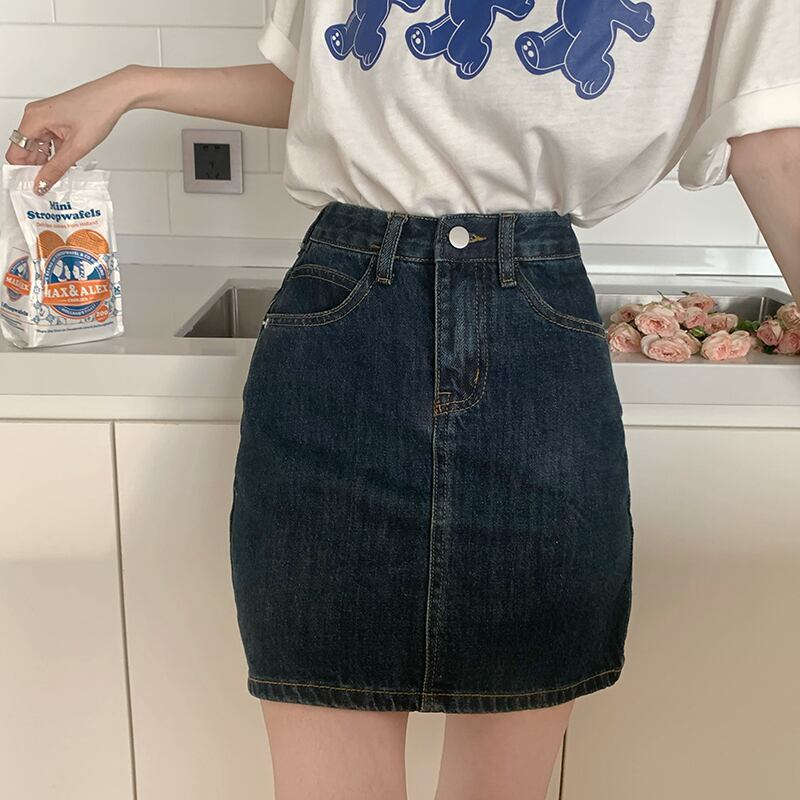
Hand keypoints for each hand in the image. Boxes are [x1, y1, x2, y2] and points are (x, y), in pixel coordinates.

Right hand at [4, 65, 136, 194]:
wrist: (114, 96)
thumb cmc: (97, 110)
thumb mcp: (77, 147)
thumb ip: (57, 168)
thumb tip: (41, 183)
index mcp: (34, 119)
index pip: (16, 153)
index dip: (23, 172)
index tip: (34, 186)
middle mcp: (35, 116)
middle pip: (26, 151)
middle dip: (37, 170)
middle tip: (49, 187)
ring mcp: (46, 118)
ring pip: (39, 148)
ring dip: (49, 163)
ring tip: (62, 178)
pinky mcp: (56, 121)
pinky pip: (49, 143)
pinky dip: (57, 155)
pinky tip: (68, 166)